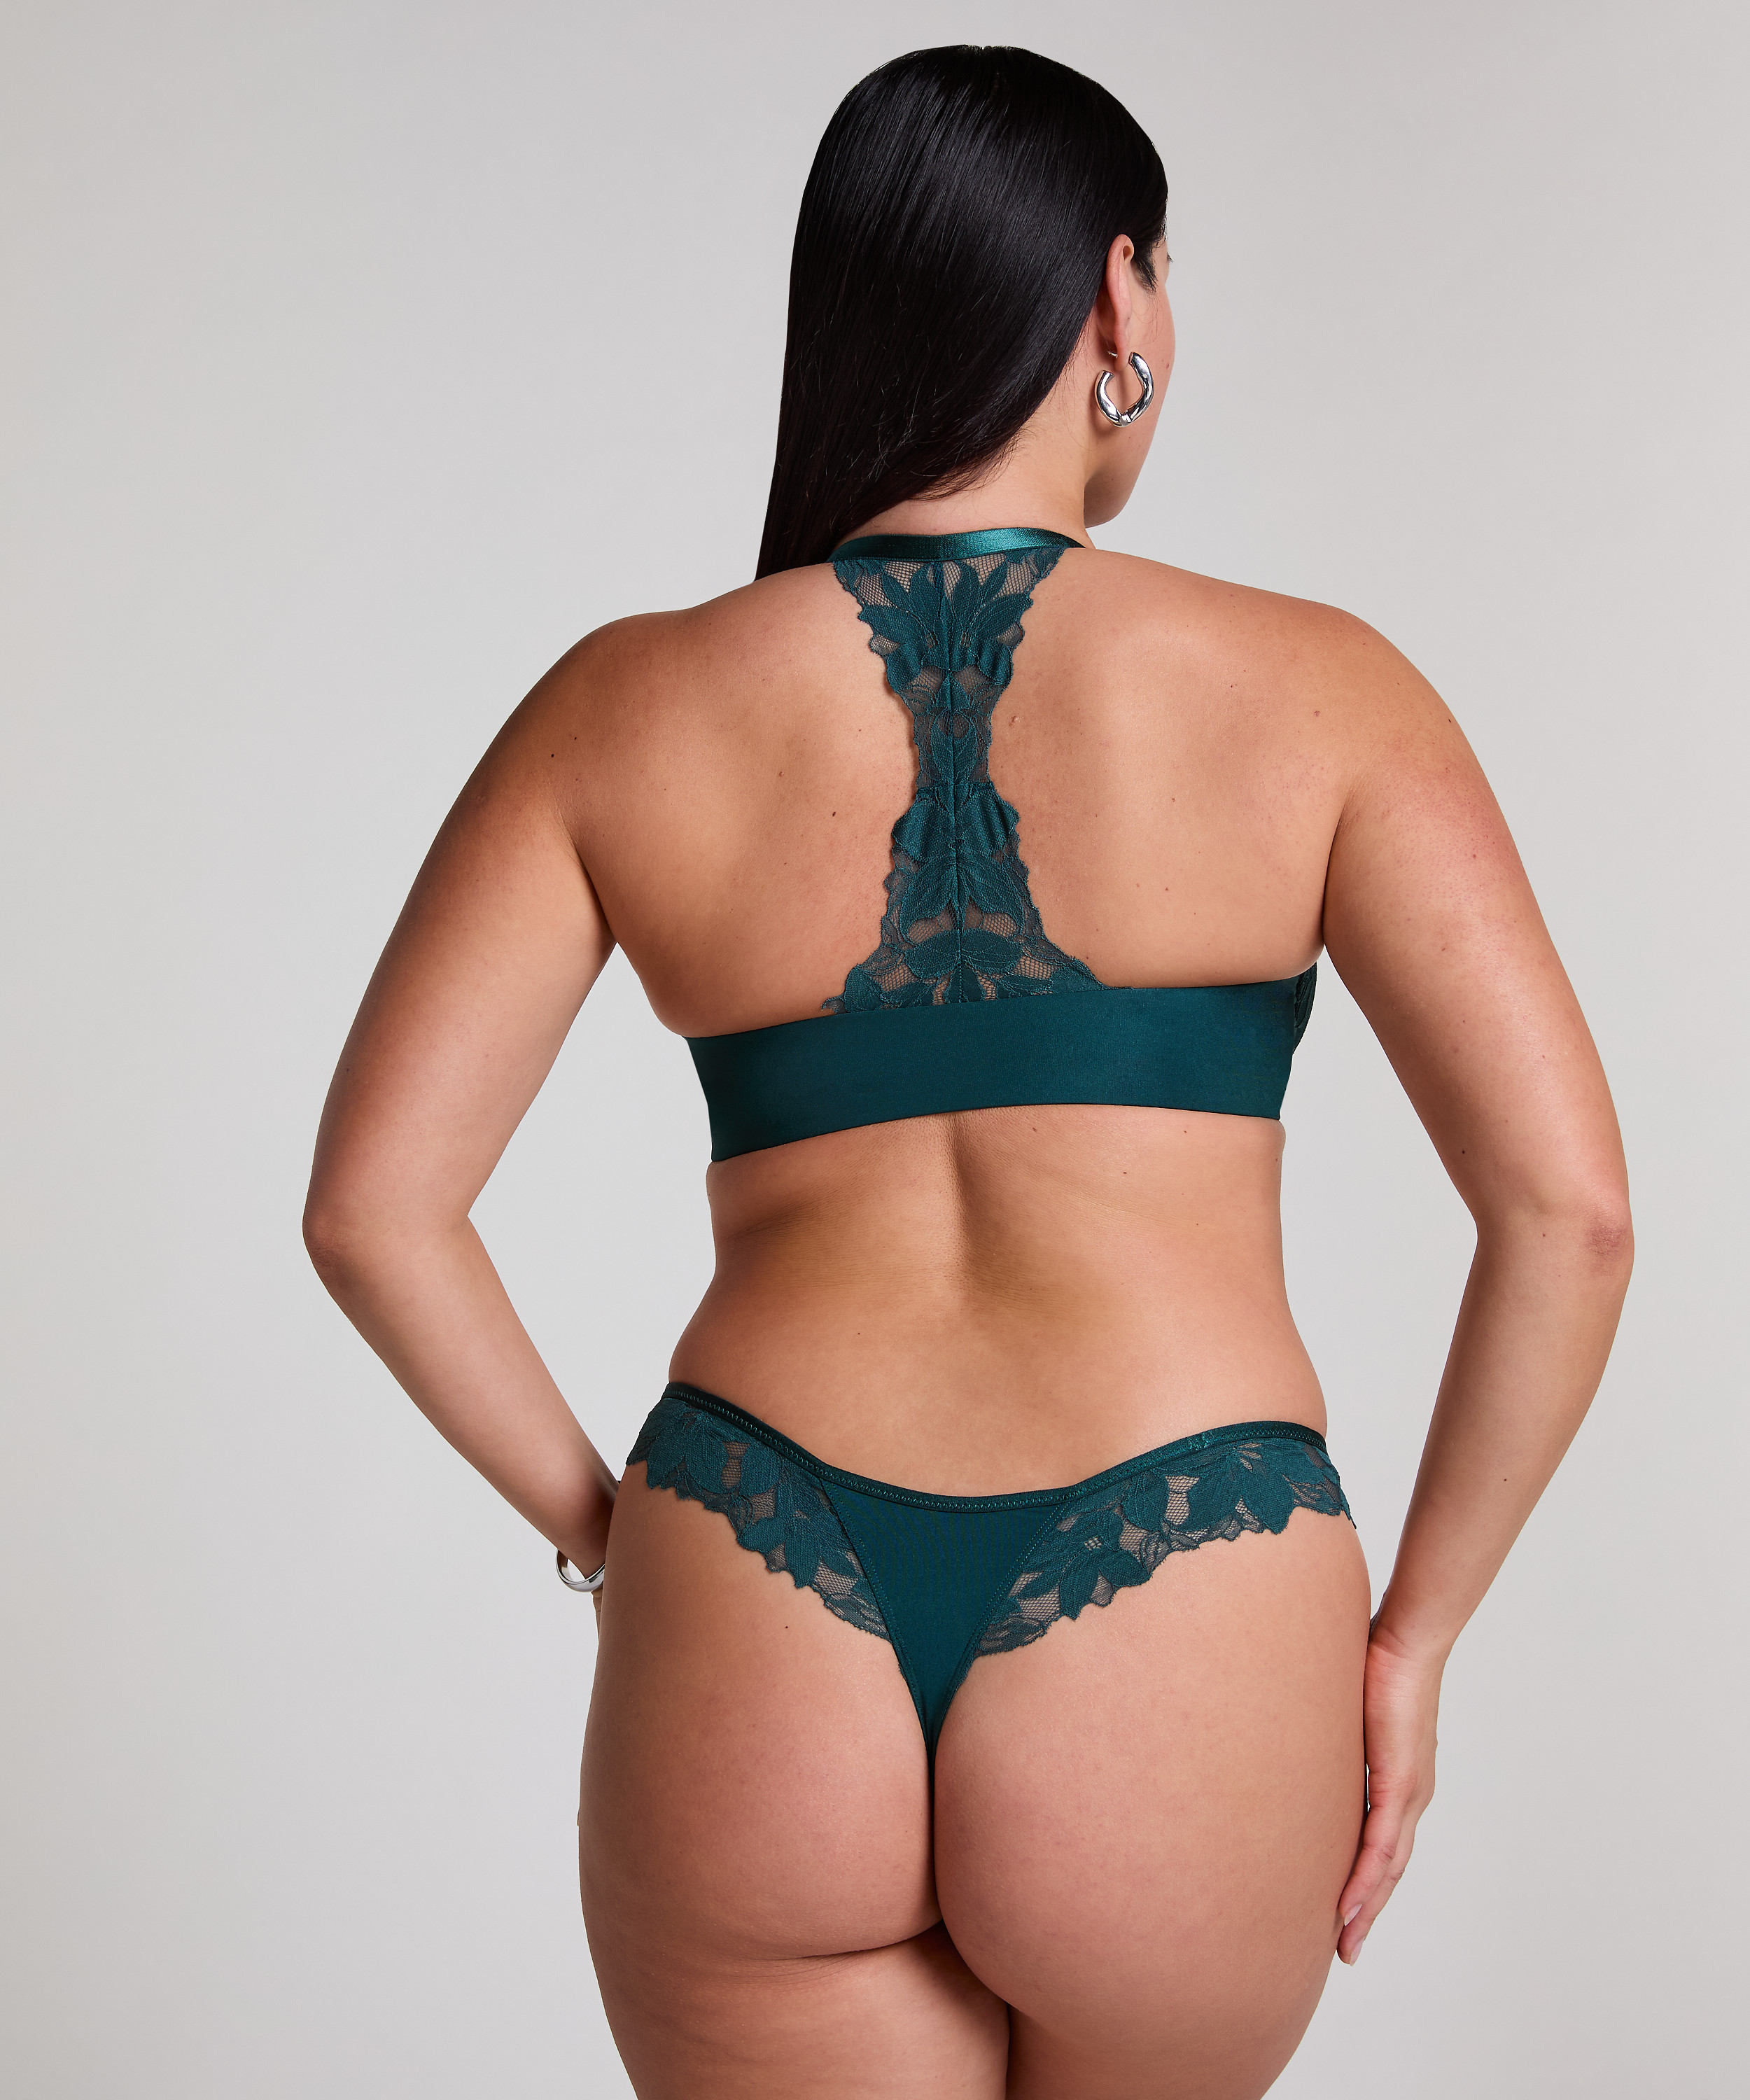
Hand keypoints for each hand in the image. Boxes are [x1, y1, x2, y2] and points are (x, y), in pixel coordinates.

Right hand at [1336, 1622, 1441, 1963]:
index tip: (1342, 1910)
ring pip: (1388, 1867)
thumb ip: (1328, 1727)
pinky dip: (1367, 1880)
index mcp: (1399, 1779)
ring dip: (1366, 1907)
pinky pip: (1382, 1846)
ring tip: (1345, 1942)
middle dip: (1367, 1910)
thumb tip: (1293, 1725)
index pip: (1382, 1842)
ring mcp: (1409, 1793)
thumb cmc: (1376, 1660)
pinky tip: (1349, 1906)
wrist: (1407, 1639)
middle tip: (1345, 1949)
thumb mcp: (1344, 1709)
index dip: (1365, 1880)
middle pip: (1389, 1869)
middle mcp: (1411, 1795)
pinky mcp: (1401, 1784)